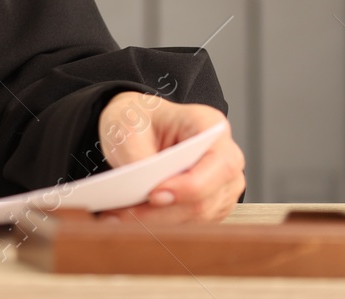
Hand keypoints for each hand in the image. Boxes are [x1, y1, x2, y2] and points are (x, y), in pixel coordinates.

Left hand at [95, 91, 244, 224]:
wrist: (137, 126)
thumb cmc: (139, 119)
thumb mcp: (129, 125)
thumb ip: (140, 158)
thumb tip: (146, 193)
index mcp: (210, 126)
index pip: (220, 164)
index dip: (191, 186)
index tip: (154, 195)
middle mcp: (225, 158)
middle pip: (207, 199)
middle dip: (164, 211)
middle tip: (126, 213)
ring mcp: (221, 185)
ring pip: (197, 218)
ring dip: (158, 223)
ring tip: (120, 217)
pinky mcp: (210, 206)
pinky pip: (190, 224)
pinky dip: (160, 225)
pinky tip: (130, 220)